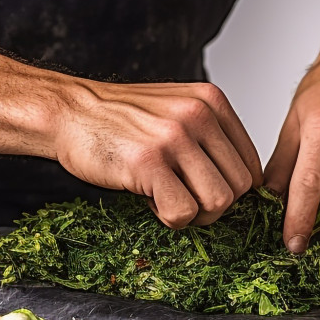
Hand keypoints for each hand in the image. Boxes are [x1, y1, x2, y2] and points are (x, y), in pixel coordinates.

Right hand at [54, 80, 262, 227]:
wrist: (69, 111)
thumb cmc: (119, 120)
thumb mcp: (176, 112)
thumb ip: (209, 138)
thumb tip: (239, 187)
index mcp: (212, 101)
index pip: (251, 164)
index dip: (231, 191)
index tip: (204, 193)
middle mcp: (199, 115)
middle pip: (240, 187)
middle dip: (214, 206)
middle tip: (182, 200)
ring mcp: (175, 137)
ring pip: (218, 202)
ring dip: (194, 214)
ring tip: (165, 198)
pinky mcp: (149, 161)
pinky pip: (183, 212)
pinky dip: (169, 218)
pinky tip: (148, 198)